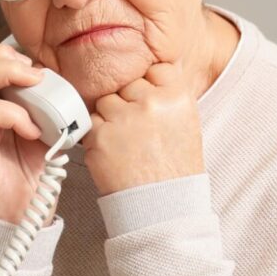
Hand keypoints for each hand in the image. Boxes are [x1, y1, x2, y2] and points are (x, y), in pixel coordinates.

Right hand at [0, 30, 57, 225]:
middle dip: (2, 55)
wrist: (22, 217)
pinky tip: (32, 129)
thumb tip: (48, 80)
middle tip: (32, 68)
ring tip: (33, 83)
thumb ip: (40, 105)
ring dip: (6, 73)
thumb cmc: (31, 176)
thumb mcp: (42, 129)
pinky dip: (15, 115)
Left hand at [83, 62, 204, 195]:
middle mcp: (151, 102)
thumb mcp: (186, 123)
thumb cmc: (174, 169)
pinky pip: (90, 123)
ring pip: (105, 101)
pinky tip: (114, 153)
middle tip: (137, 130)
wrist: (163, 207)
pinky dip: (97, 136)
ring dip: (109, 118)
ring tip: (126, 143)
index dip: (148, 84)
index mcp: (177, 96)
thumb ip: (167, 96)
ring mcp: (123, 118)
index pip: (154, 68)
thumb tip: (146, 76)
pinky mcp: (100, 136)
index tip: (148, 102)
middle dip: (127, 103)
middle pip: (126, 84)